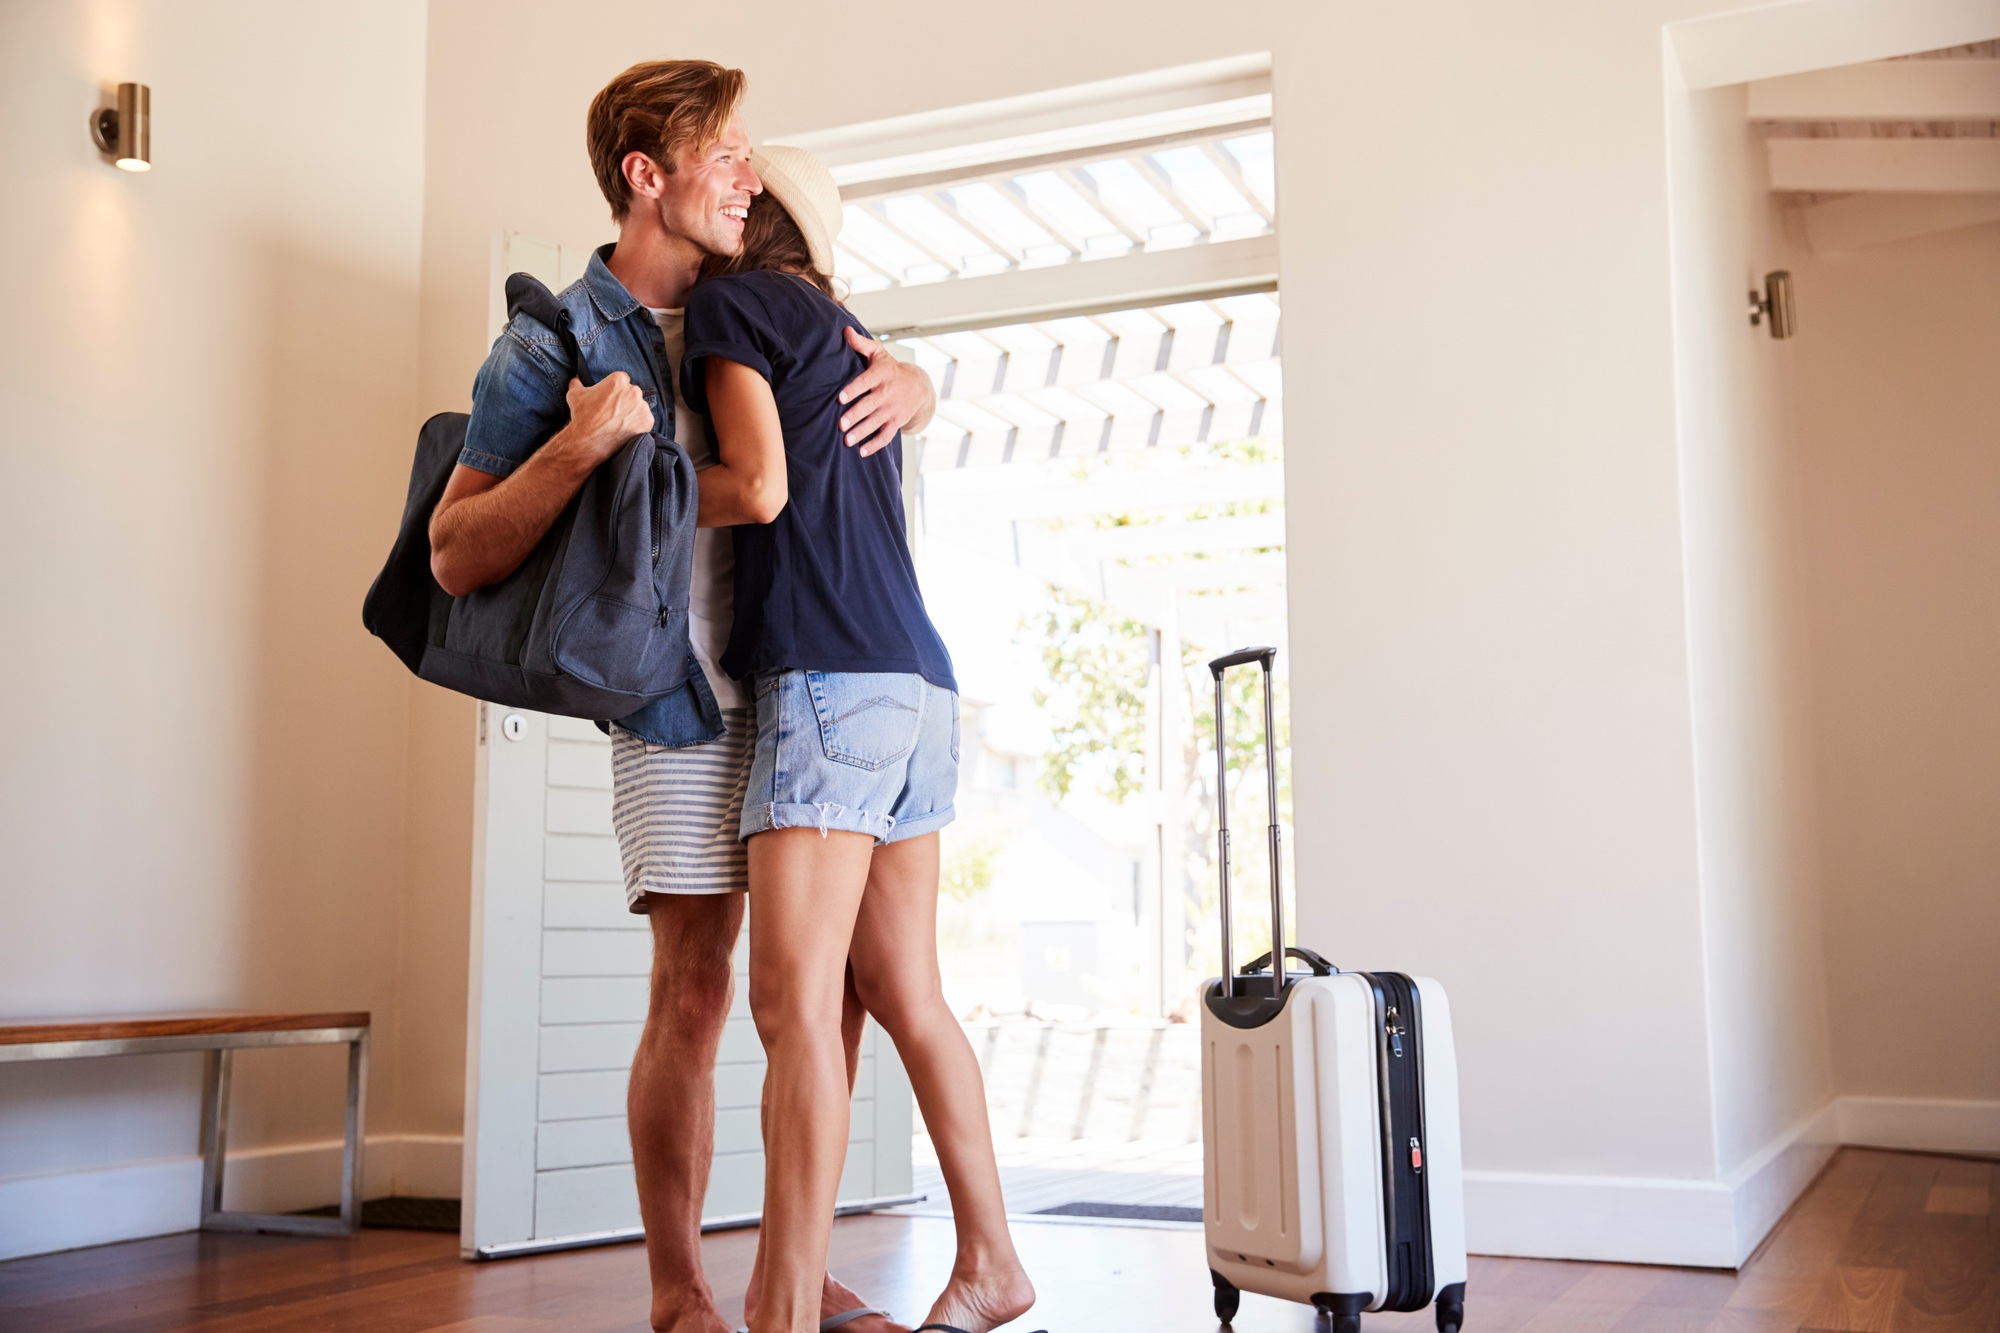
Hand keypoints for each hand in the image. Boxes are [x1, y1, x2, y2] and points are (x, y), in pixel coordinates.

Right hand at [561, 371, 651, 464]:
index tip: (611, 399)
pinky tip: (626, 428)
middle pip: (632, 393)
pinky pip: (645, 420)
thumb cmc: (582, 415)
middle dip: (625, 400)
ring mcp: (642, 406)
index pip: (622, 380)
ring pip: (640, 406)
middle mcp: (633, 390)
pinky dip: (638, 424)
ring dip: (633, 412)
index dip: (616, 390)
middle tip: (614, 412)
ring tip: (619, 422)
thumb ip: (577, 382)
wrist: (588, 440)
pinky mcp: (648, 420)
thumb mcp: (575, 394)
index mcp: (618, 379)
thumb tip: (577, 377)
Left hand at [838, 327, 936, 456]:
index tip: (840, 398)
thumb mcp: (878, 353)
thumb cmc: (890, 368)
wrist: (917, 386)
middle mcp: (887, 393)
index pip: (866, 382)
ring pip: (876, 423)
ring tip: (847, 441)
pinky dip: (875, 445)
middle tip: (841, 424)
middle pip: (870, 406)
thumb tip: (844, 330)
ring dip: (861, 432)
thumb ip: (860, 344)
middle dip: (856, 415)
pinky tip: (862, 452)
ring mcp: (892, 410)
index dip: (854, 390)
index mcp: (881, 375)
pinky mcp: (896, 423)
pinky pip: (886, 436)